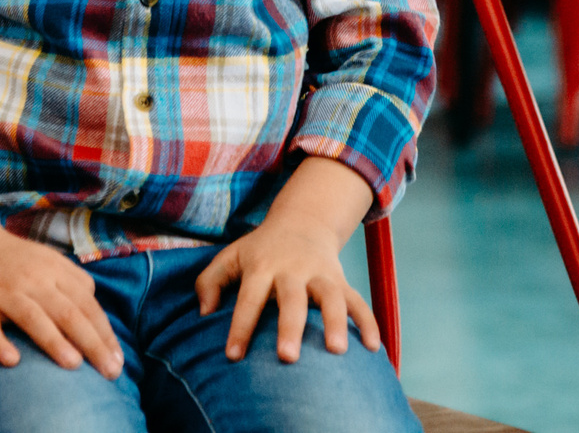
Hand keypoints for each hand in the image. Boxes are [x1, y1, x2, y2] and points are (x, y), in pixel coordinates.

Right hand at [0, 188, 123, 374]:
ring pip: (33, 317)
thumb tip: (98, 315)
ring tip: (74, 365)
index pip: (87, 303)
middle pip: (68, 312)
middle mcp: (32, 280)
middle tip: (111, 371)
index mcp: (54, 270)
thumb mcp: (50, 260)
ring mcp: (4, 292)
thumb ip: (75, 282)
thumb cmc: (15, 259)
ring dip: (54, 341)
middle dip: (92, 343)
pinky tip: (12, 361)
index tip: (119, 359)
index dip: (104, 332)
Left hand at [195, 157, 379, 362]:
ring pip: (331, 297)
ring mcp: (321, 274)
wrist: (302, 221)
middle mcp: (293, 269)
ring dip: (336, 322)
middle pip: (292, 298)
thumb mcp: (231, 256)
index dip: (241, 326)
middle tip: (287, 357)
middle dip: (290, 327)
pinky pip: (358, 301)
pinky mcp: (341, 280)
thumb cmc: (260, 250)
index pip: (250, 298)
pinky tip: (374, 347)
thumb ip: (210, 281)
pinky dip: (369, 322)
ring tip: (337, 351)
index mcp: (263, 265)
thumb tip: (203, 314)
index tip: (233, 356)